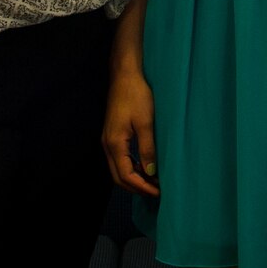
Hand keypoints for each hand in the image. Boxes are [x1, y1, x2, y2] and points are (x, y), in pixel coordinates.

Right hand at [101, 68, 159, 197]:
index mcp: (114, 143)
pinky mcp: (112, 135)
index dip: (142, 187)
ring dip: (134, 179)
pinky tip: (145, 166)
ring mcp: (108, 140)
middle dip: (137, 187)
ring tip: (153, 182)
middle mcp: (107, 144)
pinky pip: (119, 159)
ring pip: (118, 169)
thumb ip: (147, 148)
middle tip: (157, 191)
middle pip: (118, 177)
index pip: (126, 175)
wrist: (125, 75)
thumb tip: (151, 172)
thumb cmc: (136, 95)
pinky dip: (131, 168)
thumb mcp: (146, 122)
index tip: (159, 192)